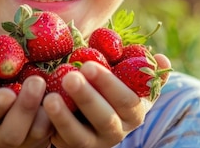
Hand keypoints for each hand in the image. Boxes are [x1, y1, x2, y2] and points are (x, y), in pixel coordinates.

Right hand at [0, 47, 53, 147]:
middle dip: (25, 108)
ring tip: (53, 86)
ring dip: (46, 109)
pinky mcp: (43, 138)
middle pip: (12, 134)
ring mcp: (22, 141)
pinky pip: (55, 129)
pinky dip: (61, 110)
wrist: (10, 85)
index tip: (8, 94)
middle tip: (37, 82)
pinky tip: (65, 91)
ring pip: (37, 134)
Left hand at [42, 61, 158, 147]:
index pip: (127, 100)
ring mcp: (93, 143)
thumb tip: (162, 60)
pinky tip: (37, 110)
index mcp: (134, 111)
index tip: (89, 65)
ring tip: (50, 98)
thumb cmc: (108, 81)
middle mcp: (117, 131)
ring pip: (80, 137)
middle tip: (70, 76)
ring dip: (65, 118)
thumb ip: (140, 65)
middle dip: (87, 98)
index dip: (109, 84)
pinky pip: (60, 142)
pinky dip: (49, 127)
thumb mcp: (125, 74)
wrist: (86, 106)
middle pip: (105, 119)